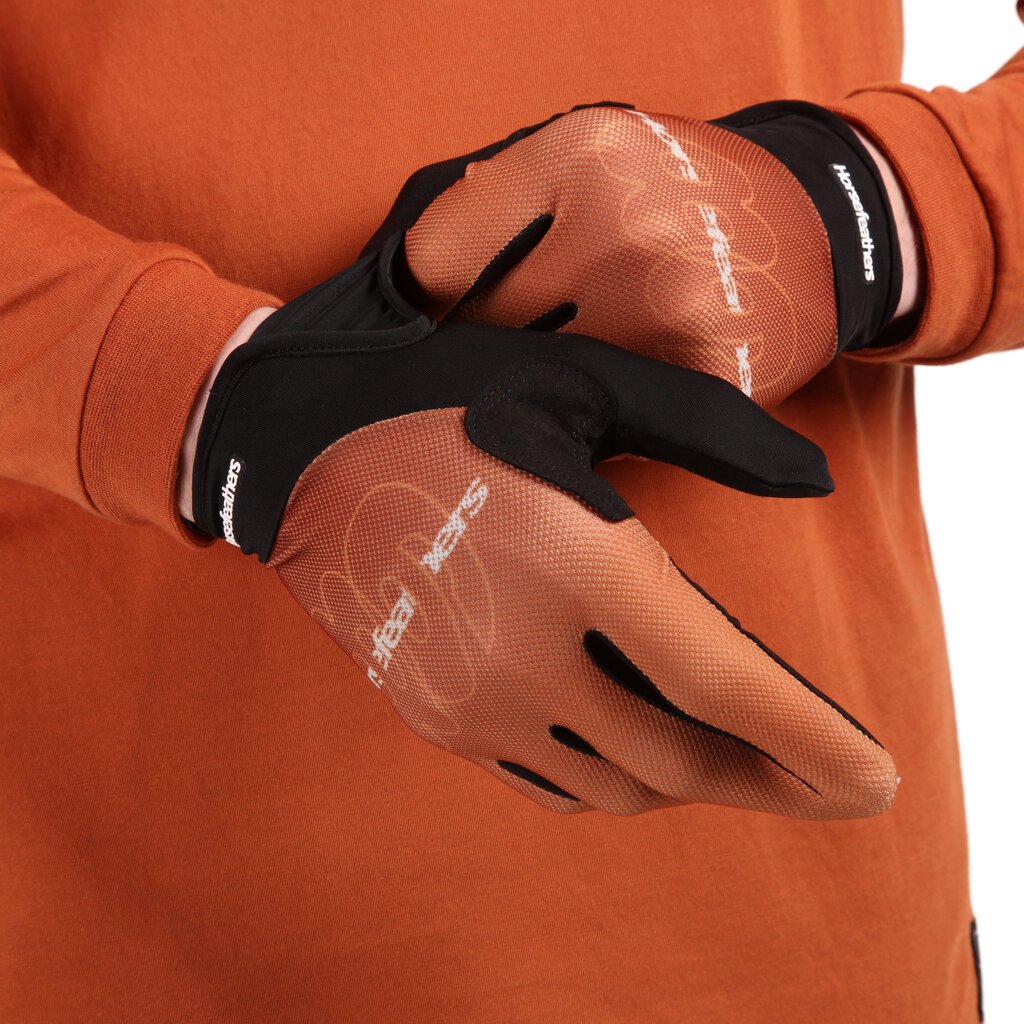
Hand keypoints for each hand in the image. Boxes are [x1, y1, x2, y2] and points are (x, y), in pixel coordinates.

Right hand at [184, 238, 897, 818]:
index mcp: (574, 563)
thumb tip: (813, 479)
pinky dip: (612, 771)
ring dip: (687, 772)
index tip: (872, 780)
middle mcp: (524, 652)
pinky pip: (549, 776)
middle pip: (678, 755)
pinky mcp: (436, 715)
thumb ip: (709, 431)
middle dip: (766, 775)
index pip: (721, 684)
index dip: (809, 741)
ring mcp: (471, 698)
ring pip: (616, 781)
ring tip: (725, 746)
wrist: (290, 449)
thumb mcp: (580, 387)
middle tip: (819, 774)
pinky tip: (633, 735)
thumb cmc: (440, 399)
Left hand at [369, 101, 916, 406]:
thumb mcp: (592, 154)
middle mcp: (625, 228)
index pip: (436, 257)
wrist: (819, 225)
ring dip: (527, 383)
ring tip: (553, 363)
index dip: (419, 301)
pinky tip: (602, 396)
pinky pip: (601, 423)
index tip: (428, 319)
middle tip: (495, 345)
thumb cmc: (680, 193)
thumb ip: (498, 198)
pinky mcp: (707, 377)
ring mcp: (671, 309)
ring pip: (535, 381)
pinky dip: (585, 419)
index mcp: (582, 155)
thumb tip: (406, 278)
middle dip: (476, 344)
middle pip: (482, 328)